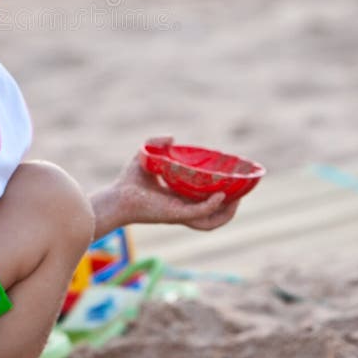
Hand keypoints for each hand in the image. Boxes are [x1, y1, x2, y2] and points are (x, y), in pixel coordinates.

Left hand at [111, 152, 238, 231]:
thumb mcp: (146, 155)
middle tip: (241, 194)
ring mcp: (180, 213)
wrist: (116, 196)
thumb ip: (158, 142)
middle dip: (230, 208)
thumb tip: (173, 137)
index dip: (221, 195)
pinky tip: (221, 195)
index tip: (232, 184)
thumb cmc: (128, 181)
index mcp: (179, 198)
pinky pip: (199, 213)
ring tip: (238, 198)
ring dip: (227, 212)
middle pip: (214, 214)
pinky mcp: (175, 215)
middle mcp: (182, 208)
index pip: (205, 201)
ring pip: (211, 220)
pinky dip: (212, 206)